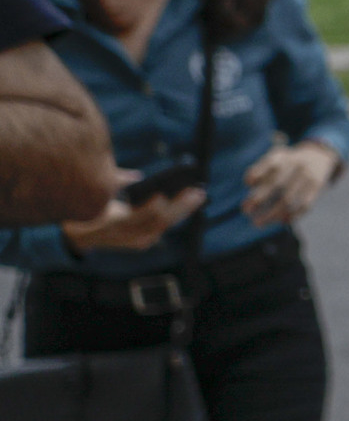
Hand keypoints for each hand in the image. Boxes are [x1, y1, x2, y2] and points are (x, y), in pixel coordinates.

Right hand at [61, 185, 206, 255]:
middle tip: (196, 191)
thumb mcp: (93, 194)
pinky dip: (176, 216)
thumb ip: (114, 182)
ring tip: (198, 195)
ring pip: (163, 226)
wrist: (77, 235)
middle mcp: (124, 235)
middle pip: (156, 222)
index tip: (161, 196)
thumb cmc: (85, 208)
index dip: (148, 208)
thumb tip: (137, 176)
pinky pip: (162, 228)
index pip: (133, 218)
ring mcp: (134, 242)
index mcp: (109, 223)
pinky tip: (189, 205)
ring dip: (182, 211)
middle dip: (178, 207)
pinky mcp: (141, 243)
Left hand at [242, 141, 341, 227]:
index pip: (268, 165)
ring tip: (258, 223)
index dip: (256, 174)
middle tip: (246, 211)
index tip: (248, 184)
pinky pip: (305, 205)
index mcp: (282, 157)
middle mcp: (295, 165)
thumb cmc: (287, 162)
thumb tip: (248, 183)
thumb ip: (260, 169)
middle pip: (276, 184)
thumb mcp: (275, 158)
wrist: (319, 157)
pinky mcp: (316, 187)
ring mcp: (307, 176)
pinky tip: (282, 222)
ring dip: (272, 214)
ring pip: (288, 199)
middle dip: (258, 199)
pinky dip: (293, 215)